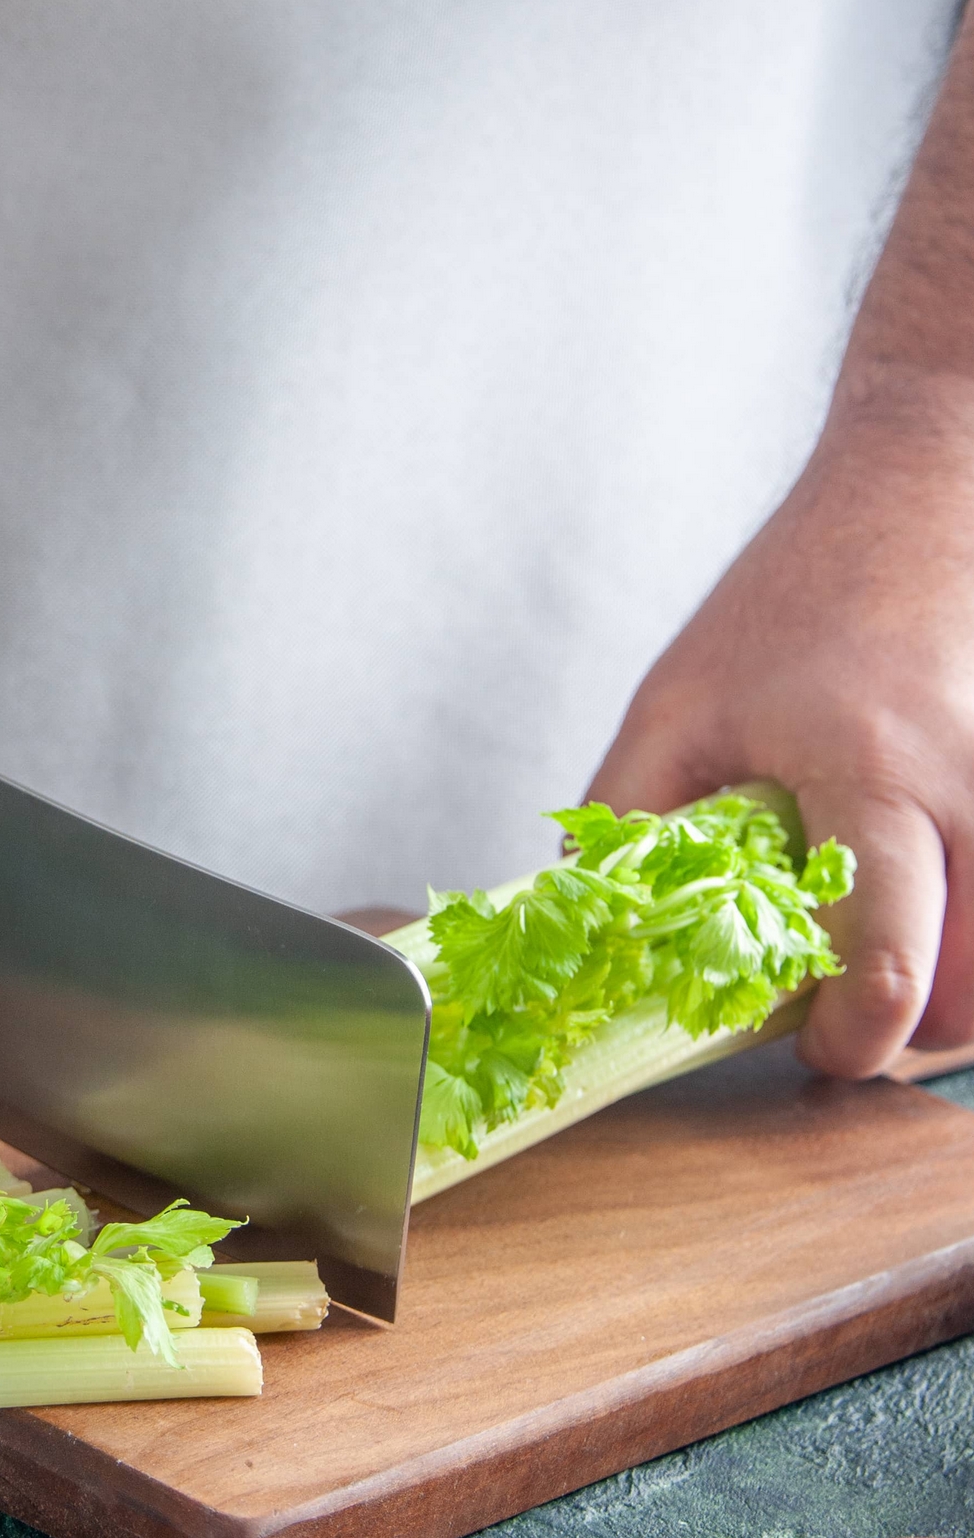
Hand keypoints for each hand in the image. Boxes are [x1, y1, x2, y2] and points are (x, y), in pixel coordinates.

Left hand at [587, 378, 973, 1074]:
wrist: (921, 492)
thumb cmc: (793, 597)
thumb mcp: (678, 703)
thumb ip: (630, 813)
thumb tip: (600, 924)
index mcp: (874, 776)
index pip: (887, 963)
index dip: (847, 1037)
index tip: (805, 1045)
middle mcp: (973, 789)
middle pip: (972, 996)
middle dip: (907, 1029)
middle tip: (841, 1009)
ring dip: (952, 985)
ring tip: (884, 954)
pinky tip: (931, 900)